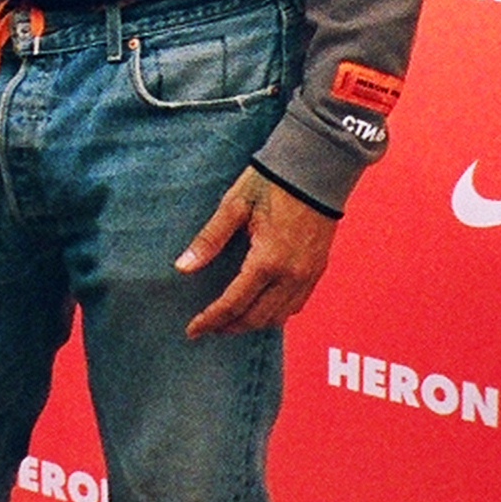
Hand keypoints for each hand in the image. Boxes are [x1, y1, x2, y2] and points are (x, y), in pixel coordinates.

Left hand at [177, 167, 338, 338]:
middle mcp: (291, 275)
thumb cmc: (271, 183)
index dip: (211, 320)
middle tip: (207, 329)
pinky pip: (296, 305)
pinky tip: (260, 308)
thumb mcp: (233, 206)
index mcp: (267, 260)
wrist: (315, 170)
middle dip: (230, 327)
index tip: (192, 331)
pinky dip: (275, 314)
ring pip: (279, 317)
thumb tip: (182, 268)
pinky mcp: (317, 270)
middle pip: (257, 317)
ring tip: (229, 322)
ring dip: (253, 324)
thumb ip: (209, 240)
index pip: (234, 303)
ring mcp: (308, 275)